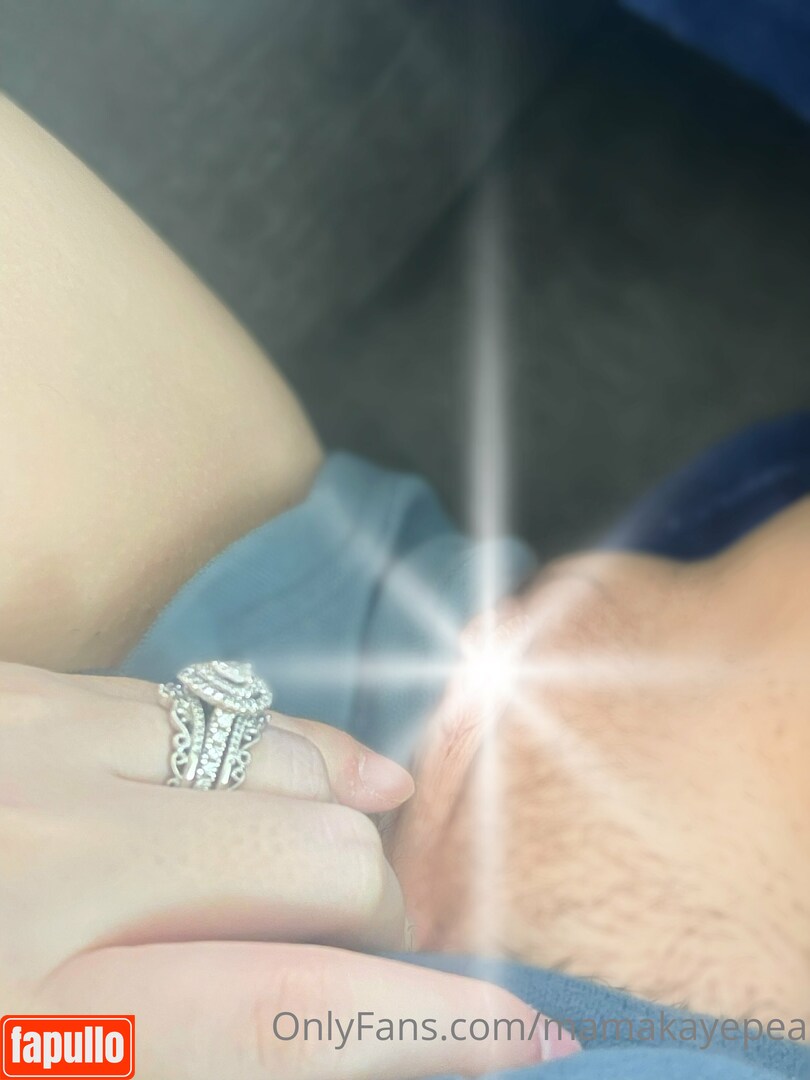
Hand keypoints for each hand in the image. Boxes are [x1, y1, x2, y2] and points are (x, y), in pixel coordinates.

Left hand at [0, 661, 576, 1076]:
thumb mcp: (31, 1061)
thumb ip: (161, 1044)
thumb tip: (304, 1014)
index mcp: (29, 1009)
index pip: (284, 1016)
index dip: (423, 1028)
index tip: (524, 1034)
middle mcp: (39, 855)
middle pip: (311, 857)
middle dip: (385, 911)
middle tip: (391, 952)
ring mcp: (29, 742)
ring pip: (267, 750)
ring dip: (340, 806)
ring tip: (378, 839)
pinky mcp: (20, 685)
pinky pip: (199, 702)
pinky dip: (275, 740)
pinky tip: (315, 759)